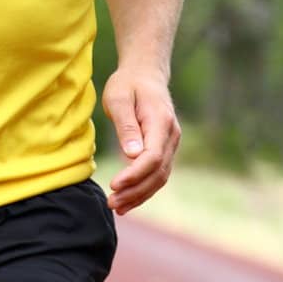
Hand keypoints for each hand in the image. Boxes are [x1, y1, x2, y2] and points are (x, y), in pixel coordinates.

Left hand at [101, 68, 180, 213]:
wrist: (145, 74)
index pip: (152, 157)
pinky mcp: (164, 152)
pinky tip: (126, 202)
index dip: (134, 175)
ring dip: (138, 196)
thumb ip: (126, 126)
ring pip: (158, 179)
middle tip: (111, 202)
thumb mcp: (119, 98)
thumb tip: (132, 155)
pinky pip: (156, 177)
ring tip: (116, 206)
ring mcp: (170, 146)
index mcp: (161, 122)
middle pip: (157, 173)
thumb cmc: (128, 84)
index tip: (113, 185)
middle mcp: (171, 136)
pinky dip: (142, 191)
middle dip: (134, 191)